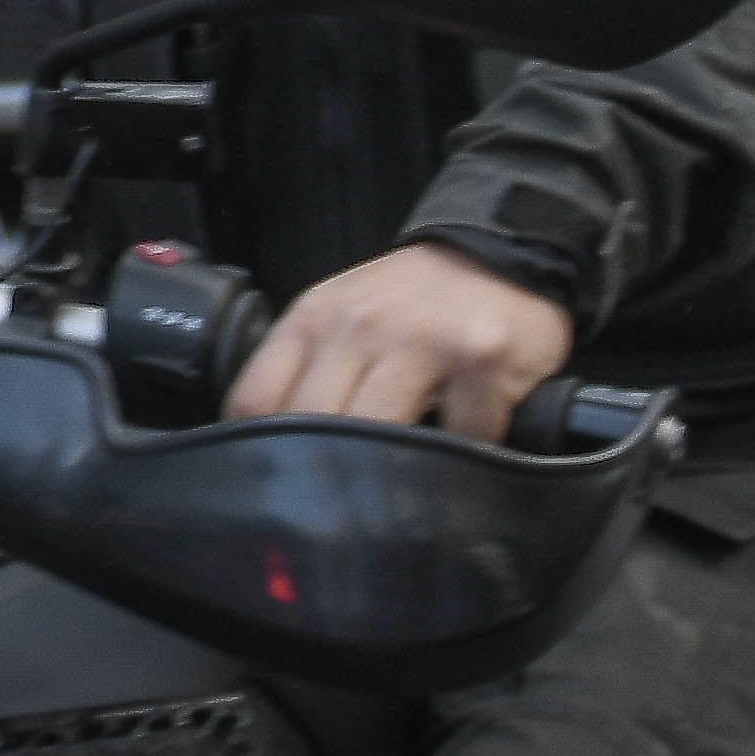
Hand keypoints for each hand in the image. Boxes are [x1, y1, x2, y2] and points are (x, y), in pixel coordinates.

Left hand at [225, 241, 573, 443]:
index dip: (259, 447)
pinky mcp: (481, 358)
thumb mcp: (339, 316)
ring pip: (382, 436)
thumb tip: (268, 444)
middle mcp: (360, 326)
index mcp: (313, 319)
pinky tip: (467, 441)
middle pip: (314, 426)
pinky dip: (466, 454)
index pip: (256, 398)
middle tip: (344, 499)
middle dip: (326, 470)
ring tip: (403, 476)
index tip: (279, 473)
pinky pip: (462, 437)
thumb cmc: (410, 301)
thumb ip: (304, 370)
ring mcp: (422, 340)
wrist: (498, 255)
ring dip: (394, 468)